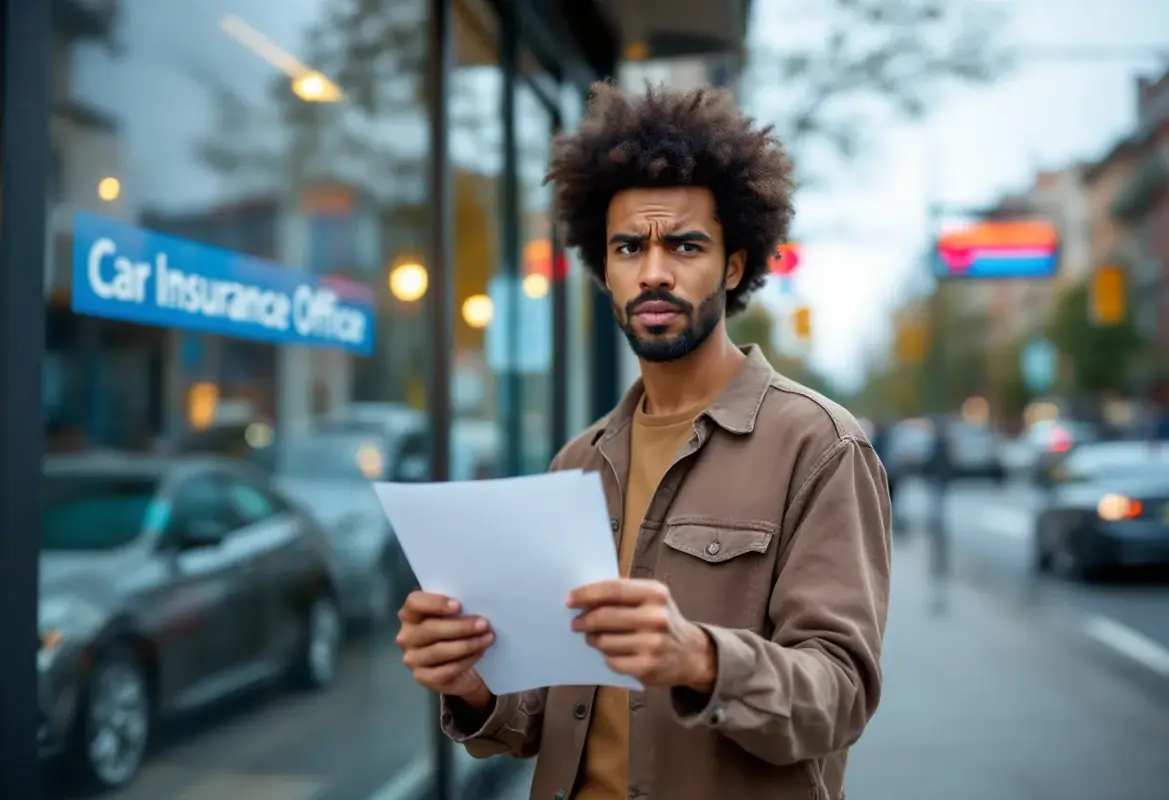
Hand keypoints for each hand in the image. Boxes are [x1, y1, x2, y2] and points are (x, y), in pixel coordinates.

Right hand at [397, 591, 493, 707]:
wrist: (464, 668)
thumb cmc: (458, 634)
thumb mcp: (457, 616)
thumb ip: (458, 609)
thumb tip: (475, 603)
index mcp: (411, 614)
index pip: (414, 603)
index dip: (435, 603)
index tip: (459, 605)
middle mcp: (407, 636)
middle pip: (430, 628)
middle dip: (460, 626)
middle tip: (484, 624)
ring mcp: (412, 659)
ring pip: (439, 650)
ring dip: (467, 643)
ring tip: (488, 638)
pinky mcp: (423, 677)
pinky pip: (446, 669)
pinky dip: (466, 660)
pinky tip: (480, 652)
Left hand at [568, 579, 715, 690]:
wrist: (691, 654)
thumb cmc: (663, 621)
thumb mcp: (652, 599)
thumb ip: (624, 594)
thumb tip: (584, 596)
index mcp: (655, 594)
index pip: (613, 590)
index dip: (587, 594)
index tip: (570, 599)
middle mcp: (656, 617)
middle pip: (605, 616)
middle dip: (583, 620)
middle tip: (575, 623)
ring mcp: (652, 644)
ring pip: (604, 641)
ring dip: (594, 640)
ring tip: (594, 638)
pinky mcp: (647, 667)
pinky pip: (612, 662)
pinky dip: (607, 657)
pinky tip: (613, 653)